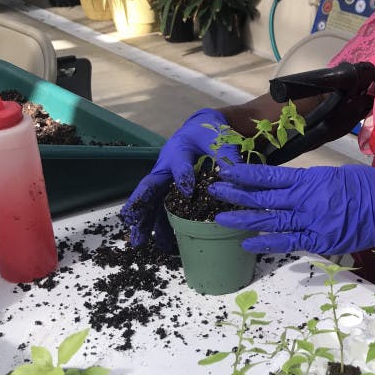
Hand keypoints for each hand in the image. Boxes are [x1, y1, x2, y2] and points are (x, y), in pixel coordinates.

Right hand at [120, 108, 239, 248]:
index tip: (189, 192)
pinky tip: (164, 244)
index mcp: (179, 151)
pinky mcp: (166, 190)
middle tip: (133, 221)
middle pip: (150, 186)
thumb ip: (227, 157)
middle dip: (141, 204)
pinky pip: (160, 209)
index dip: (184, 177)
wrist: (199, 130)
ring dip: (145, 222)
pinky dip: (160, 226)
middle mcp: (165, 166)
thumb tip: (241, 178)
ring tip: (139, 242)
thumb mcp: (218, 139)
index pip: (180, 164)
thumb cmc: (208, 134)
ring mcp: (163, 180)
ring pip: (151, 202)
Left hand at [209, 163, 374, 255]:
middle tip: (214, 191)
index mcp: (311, 179)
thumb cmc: (370, 187)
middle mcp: (307, 200)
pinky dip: (268, 243)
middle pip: (265, 198)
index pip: (271, 176)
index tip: (227, 171)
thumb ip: (311, 182)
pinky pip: (289, 242)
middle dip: (237, 194)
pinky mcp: (320, 240)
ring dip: (245, 219)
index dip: (246, 175)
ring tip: (222, 216)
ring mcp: (312, 222)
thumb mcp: (337, 175)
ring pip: (271, 220)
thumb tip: (291, 188)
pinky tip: (249, 242)